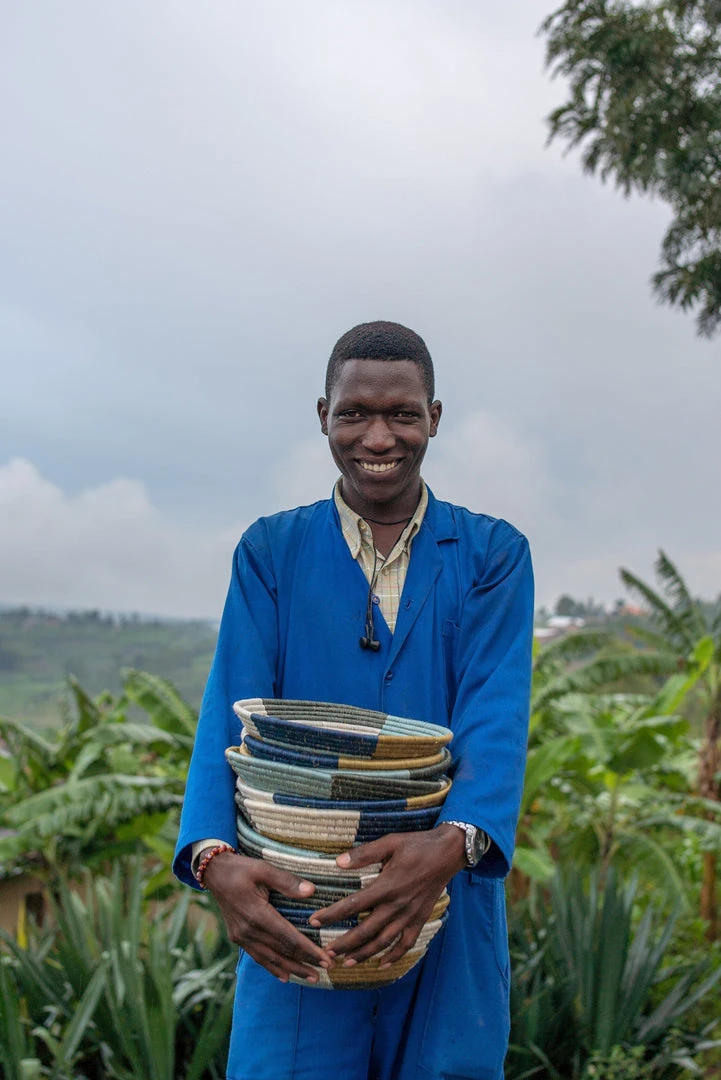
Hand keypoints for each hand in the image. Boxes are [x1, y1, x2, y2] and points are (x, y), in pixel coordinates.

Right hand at [203, 850, 333, 982]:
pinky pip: (258, 957)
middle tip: (327, 970)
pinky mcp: (237, 937)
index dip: (308, 950)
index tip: (326, 959)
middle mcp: (248, 930)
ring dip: (292, 969)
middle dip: (305, 963)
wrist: (214, 873)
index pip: (288, 938)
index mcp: (257, 914)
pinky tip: (285, 977)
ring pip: (270, 959)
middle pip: (281, 952)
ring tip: (311, 978)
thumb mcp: (263, 868)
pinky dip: (272, 968)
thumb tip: (311, 891)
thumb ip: (286, 881)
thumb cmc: (241, 868)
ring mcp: (241, 936)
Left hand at [308, 825, 466, 968]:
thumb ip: (364, 854)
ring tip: (347, 962)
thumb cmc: (417, 845)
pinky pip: (406, 943)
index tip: (314, 921)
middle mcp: (397, 905)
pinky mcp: (420, 919)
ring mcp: (409, 915)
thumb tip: (338, 862)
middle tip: (326, 953)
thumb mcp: (390, 842)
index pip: (353, 904)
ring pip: (384, 941)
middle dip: (344, 944)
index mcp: (386, 886)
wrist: (448, 853)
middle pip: (366, 931)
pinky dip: (394, 956)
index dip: (333, 914)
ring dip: (364, 954)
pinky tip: (381, 963)